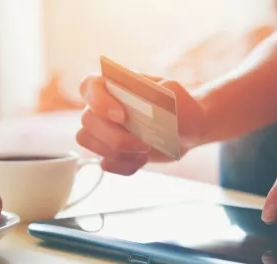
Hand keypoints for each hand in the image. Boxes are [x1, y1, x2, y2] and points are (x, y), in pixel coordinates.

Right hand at [76, 74, 206, 175]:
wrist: (189, 130)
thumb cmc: (181, 108)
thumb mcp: (179, 95)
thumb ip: (168, 91)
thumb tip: (154, 97)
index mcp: (116, 85)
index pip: (90, 86)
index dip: (98, 101)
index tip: (121, 116)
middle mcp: (104, 106)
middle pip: (88, 120)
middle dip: (114, 137)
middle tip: (144, 144)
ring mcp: (105, 130)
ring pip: (88, 141)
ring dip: (116, 152)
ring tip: (145, 151)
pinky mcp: (111, 152)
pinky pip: (105, 162)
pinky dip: (124, 165)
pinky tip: (142, 160)